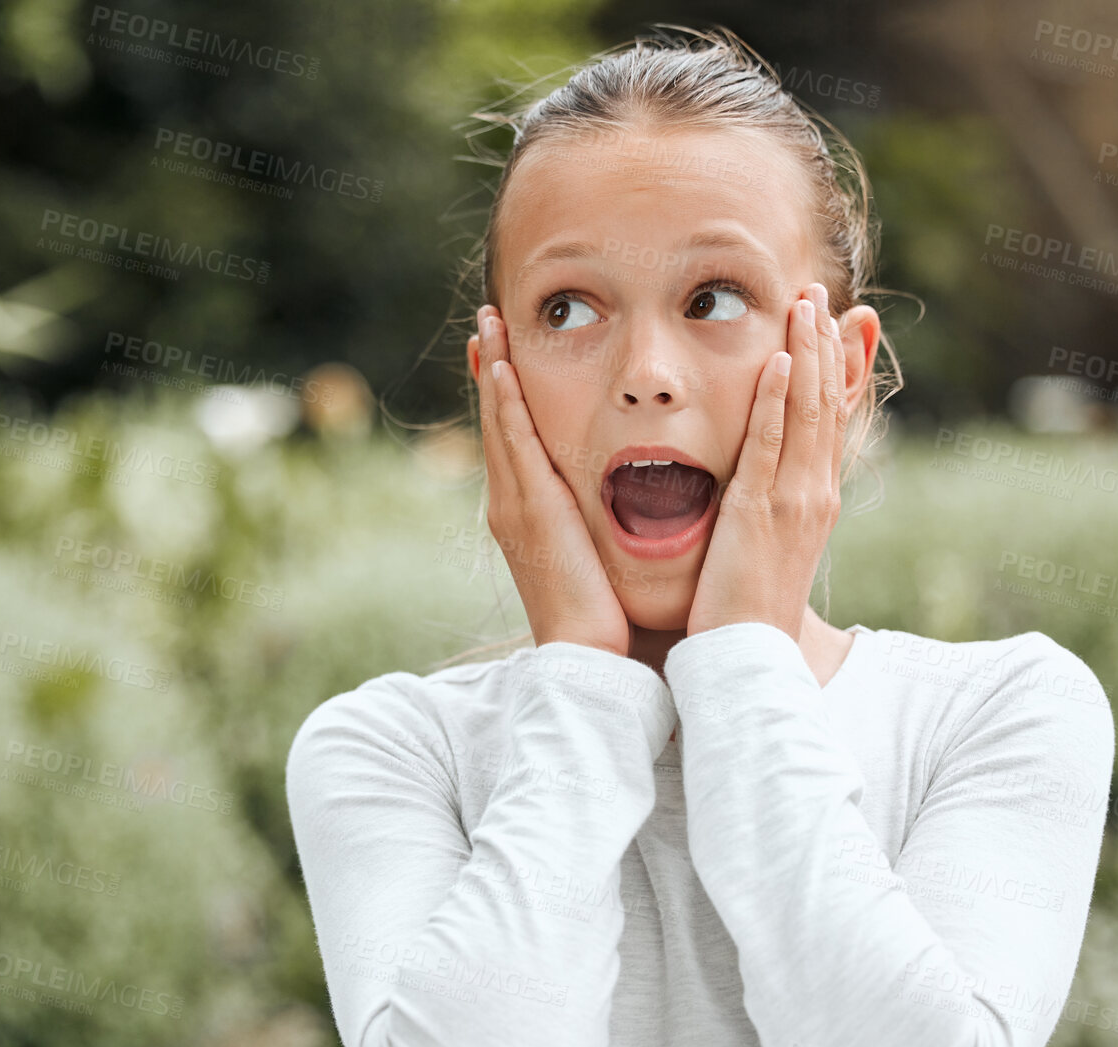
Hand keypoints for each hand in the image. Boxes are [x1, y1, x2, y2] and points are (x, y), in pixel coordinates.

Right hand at [470, 305, 632, 656]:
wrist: (588, 656)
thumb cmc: (602, 613)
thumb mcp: (597, 552)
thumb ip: (601, 518)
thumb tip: (628, 492)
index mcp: (527, 511)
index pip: (514, 438)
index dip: (507, 394)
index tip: (507, 352)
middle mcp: (511, 503)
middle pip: (497, 421)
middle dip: (494, 369)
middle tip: (489, 320)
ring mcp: (513, 506)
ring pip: (499, 424)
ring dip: (495, 371)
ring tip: (490, 324)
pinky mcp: (528, 511)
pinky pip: (514, 445)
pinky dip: (506, 404)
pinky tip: (505, 368)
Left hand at [685, 282, 850, 643]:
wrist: (750, 654)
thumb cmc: (748, 606)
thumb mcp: (766, 544)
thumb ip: (764, 504)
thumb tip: (757, 478)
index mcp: (816, 498)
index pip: (831, 419)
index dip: (836, 368)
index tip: (838, 321)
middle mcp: (814, 492)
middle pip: (826, 404)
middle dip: (825, 345)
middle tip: (820, 293)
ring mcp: (792, 500)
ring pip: (805, 412)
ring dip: (806, 354)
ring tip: (804, 304)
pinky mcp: (759, 511)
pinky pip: (768, 443)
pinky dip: (775, 398)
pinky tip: (776, 358)